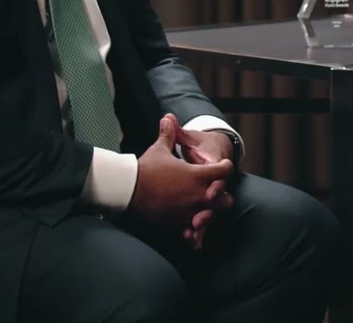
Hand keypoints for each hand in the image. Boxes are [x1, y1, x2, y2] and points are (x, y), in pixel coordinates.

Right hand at [130, 115, 234, 235]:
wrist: (127, 191)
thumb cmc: (145, 169)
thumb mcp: (159, 150)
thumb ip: (169, 135)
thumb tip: (168, 118)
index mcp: (197, 176)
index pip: (225, 171)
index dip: (224, 167)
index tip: (220, 166)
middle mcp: (198, 196)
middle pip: (225, 199)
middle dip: (221, 195)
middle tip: (212, 190)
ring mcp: (189, 213)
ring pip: (212, 217)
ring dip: (209, 213)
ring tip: (200, 209)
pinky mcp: (177, 226)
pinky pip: (193, 233)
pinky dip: (193, 231)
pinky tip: (189, 228)